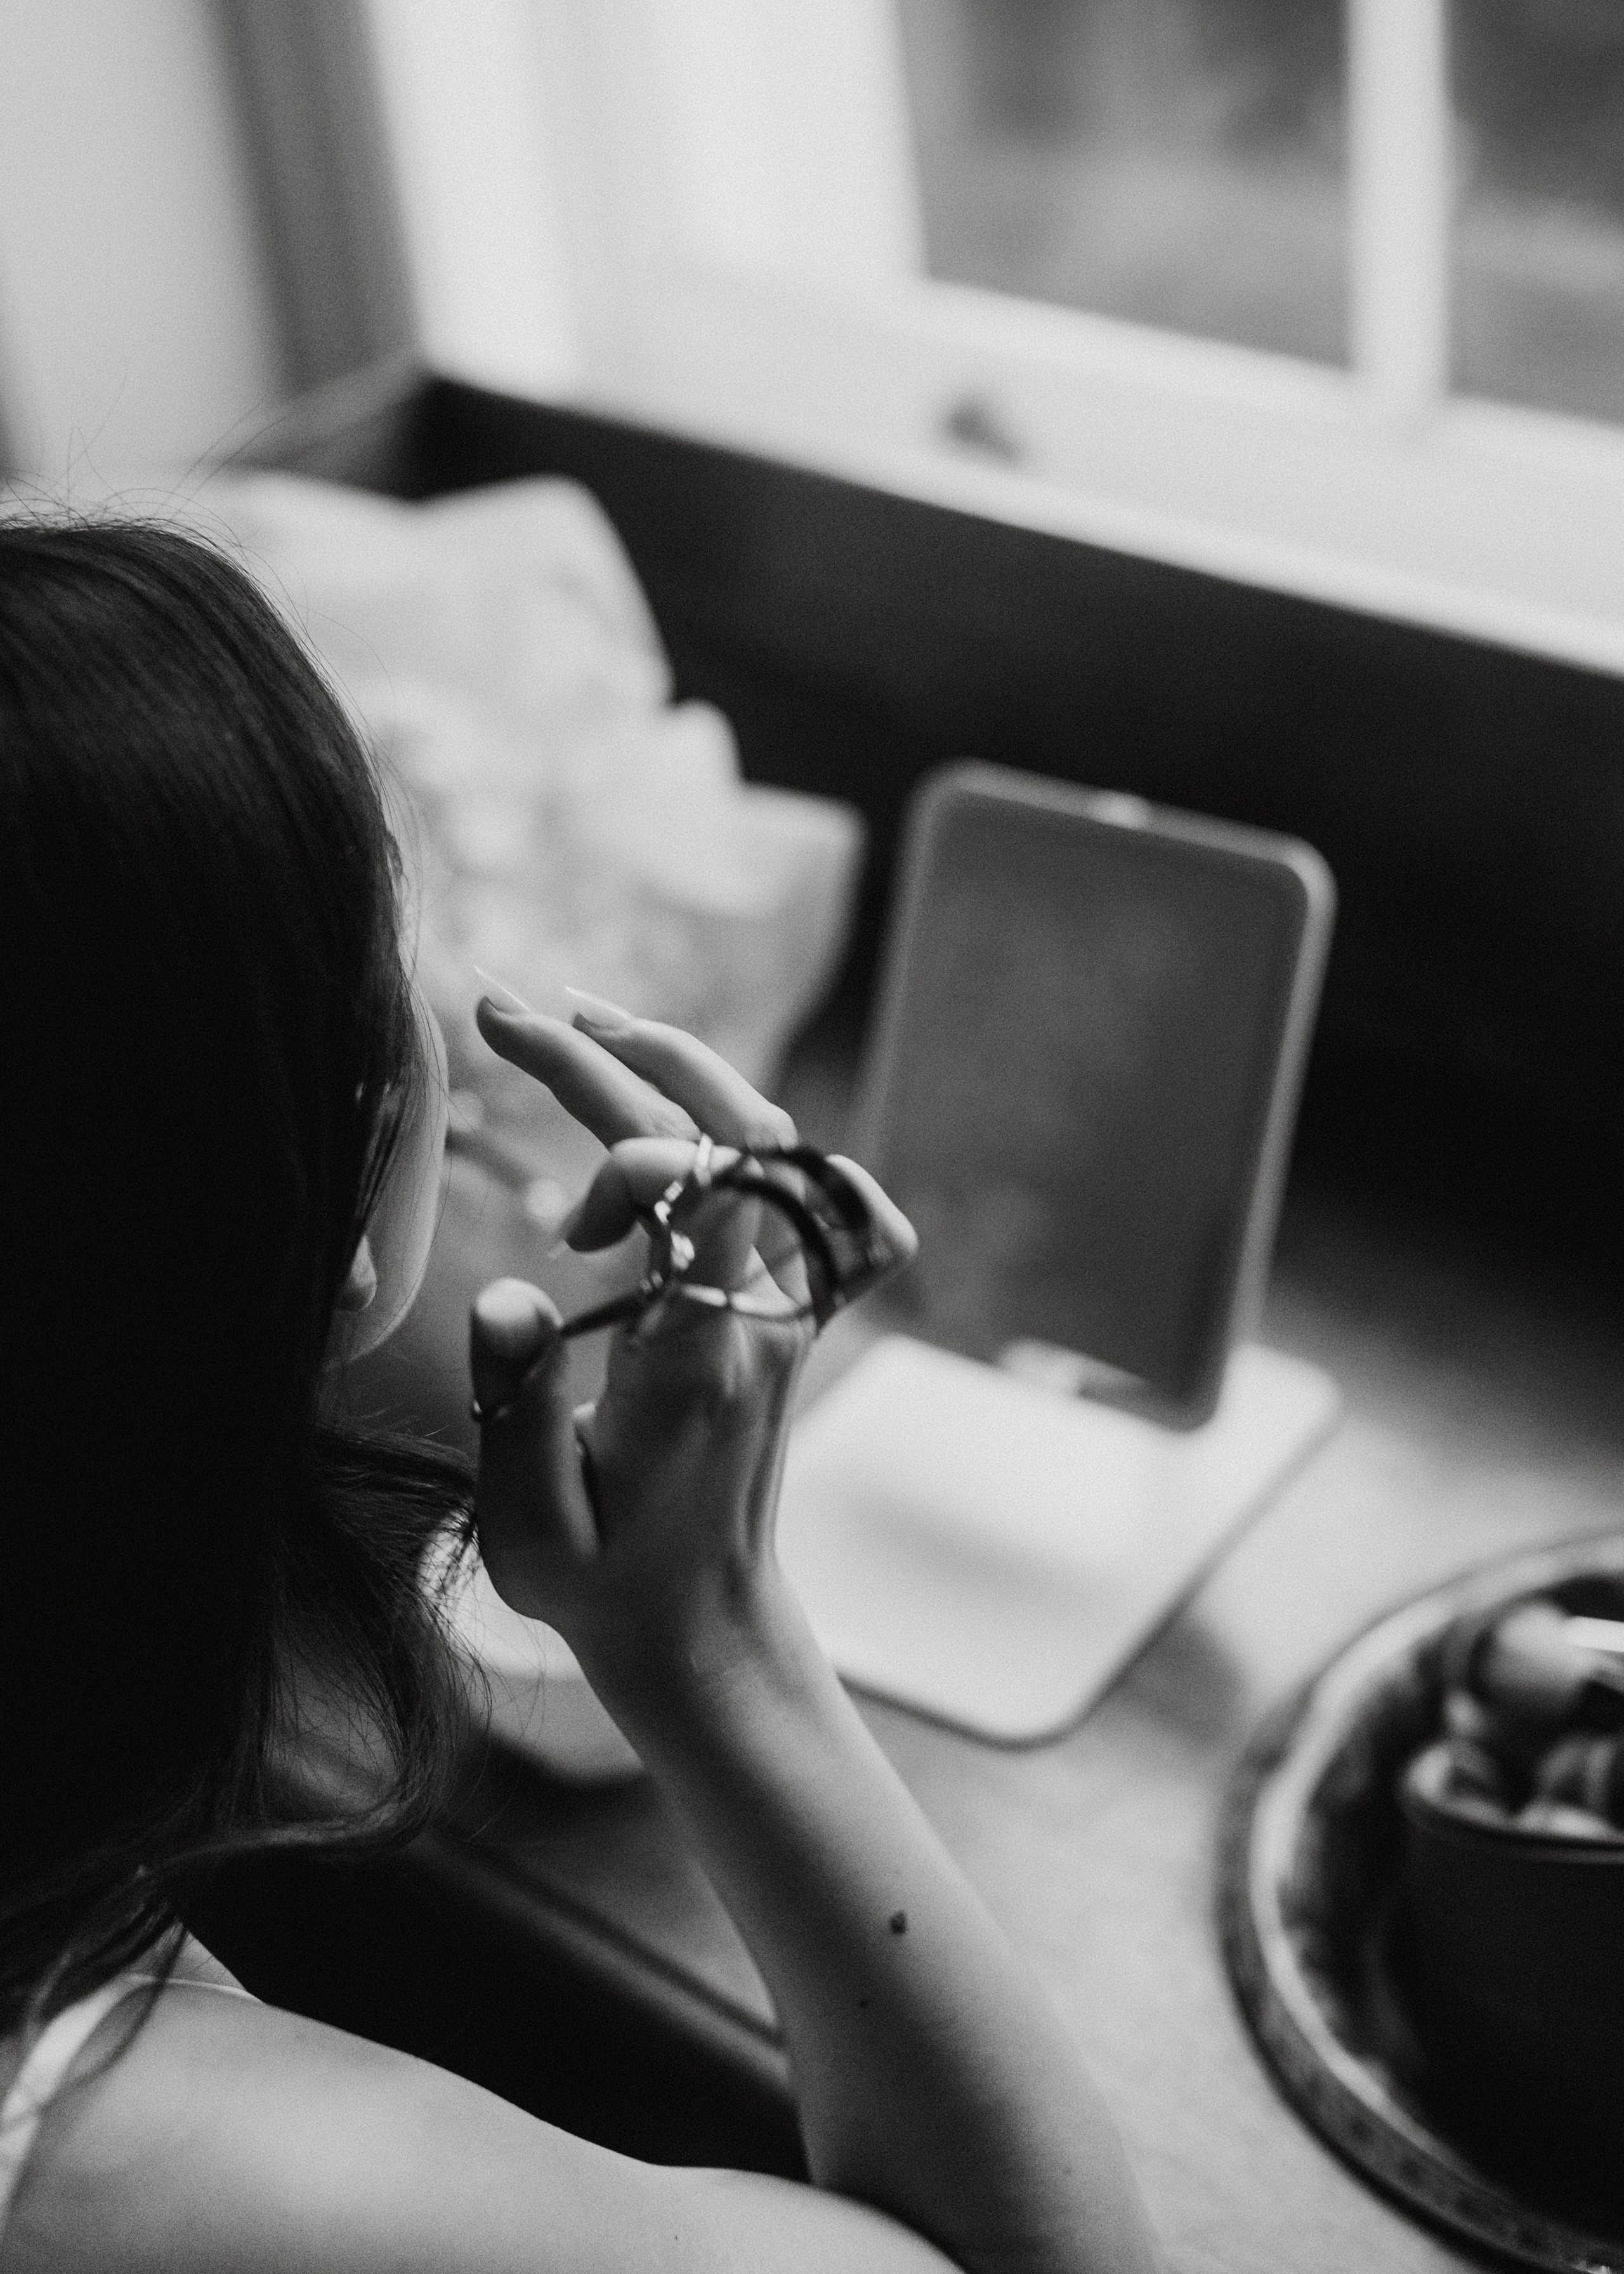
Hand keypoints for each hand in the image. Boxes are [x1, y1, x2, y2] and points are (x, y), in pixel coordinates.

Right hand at [466, 1000, 912, 1700]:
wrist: (706, 1632)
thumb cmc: (609, 1585)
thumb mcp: (529, 1529)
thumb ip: (515, 1412)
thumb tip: (512, 1292)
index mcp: (700, 1358)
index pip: (699, 1187)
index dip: (620, 1148)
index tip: (556, 1226)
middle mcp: (763, 1315)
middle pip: (731, 1133)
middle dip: (622, 1056)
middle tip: (519, 1014)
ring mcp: (789, 1307)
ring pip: (773, 1143)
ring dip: (680, 1070)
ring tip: (586, 1027)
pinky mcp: (789, 1311)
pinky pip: (814, 1193)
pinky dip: (756, 1132)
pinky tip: (700, 1120)